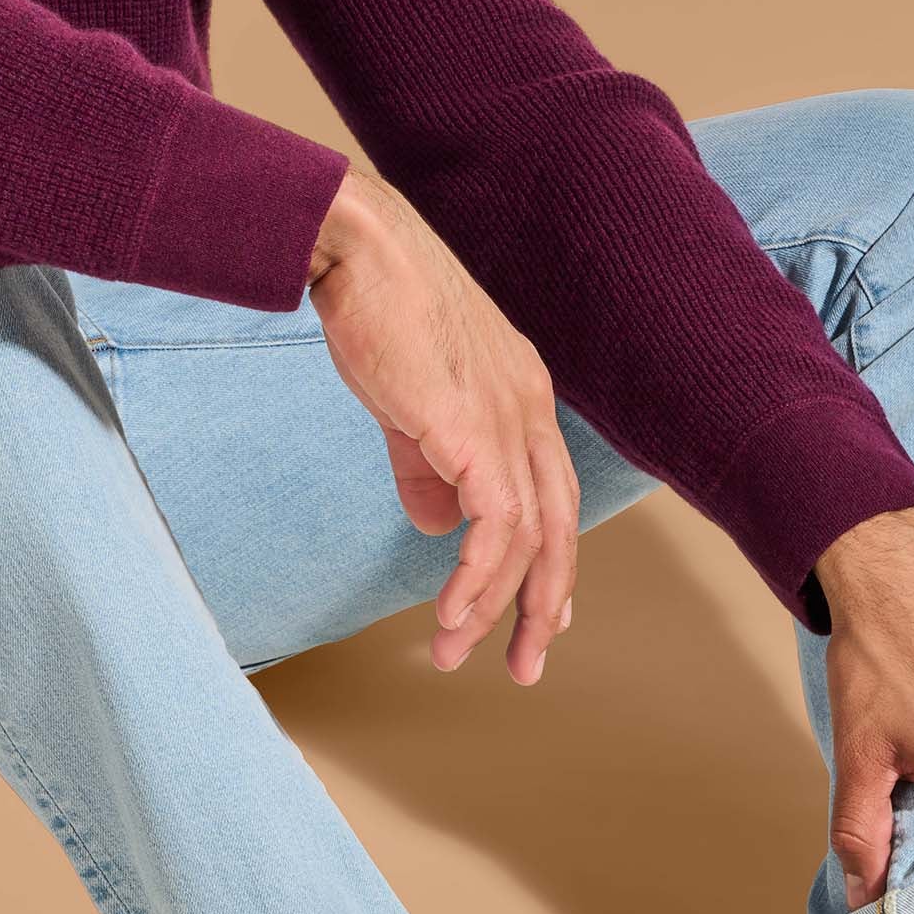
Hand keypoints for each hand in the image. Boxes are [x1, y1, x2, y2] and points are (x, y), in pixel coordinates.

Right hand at [307, 169, 577, 683]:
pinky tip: (453, 614)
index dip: (550, 566)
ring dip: (494, 608)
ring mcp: (511, 419)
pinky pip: (496, 529)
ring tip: (456, 652)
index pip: (553, 498)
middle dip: (542, 607)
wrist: (354, 247)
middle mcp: (532, 411)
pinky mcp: (475, 430)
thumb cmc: (374, 309)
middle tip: (524, 666)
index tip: (540, 618)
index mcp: (524, 399)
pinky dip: (478, 581)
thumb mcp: (409, 403)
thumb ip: (427, 465)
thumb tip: (436, 524)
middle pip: (560, 531)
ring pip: (528, 541)